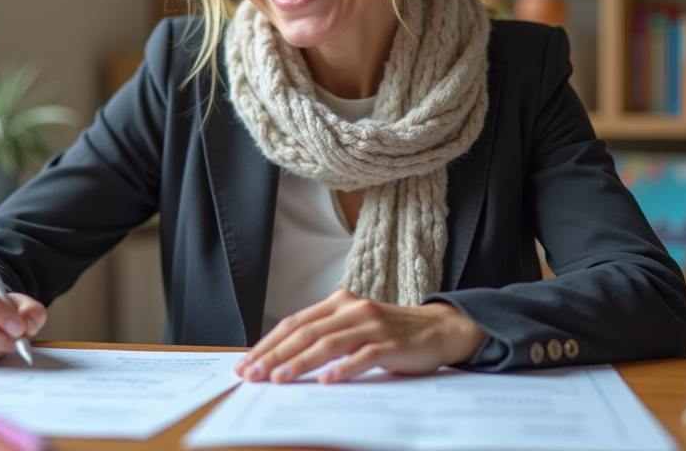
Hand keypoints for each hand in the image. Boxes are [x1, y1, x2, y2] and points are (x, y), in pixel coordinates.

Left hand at [232, 289, 485, 383]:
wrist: (439, 328)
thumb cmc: (390, 333)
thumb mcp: (354, 327)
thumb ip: (325, 336)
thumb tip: (282, 360)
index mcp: (338, 304)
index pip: (295, 323)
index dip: (268, 343)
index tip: (246, 363)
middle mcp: (352, 310)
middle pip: (305, 332)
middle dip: (275, 355)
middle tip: (252, 375)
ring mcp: (371, 326)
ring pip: (328, 344)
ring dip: (300, 363)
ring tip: (279, 379)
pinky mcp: (390, 344)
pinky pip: (363, 356)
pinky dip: (343, 369)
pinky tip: (326, 381)